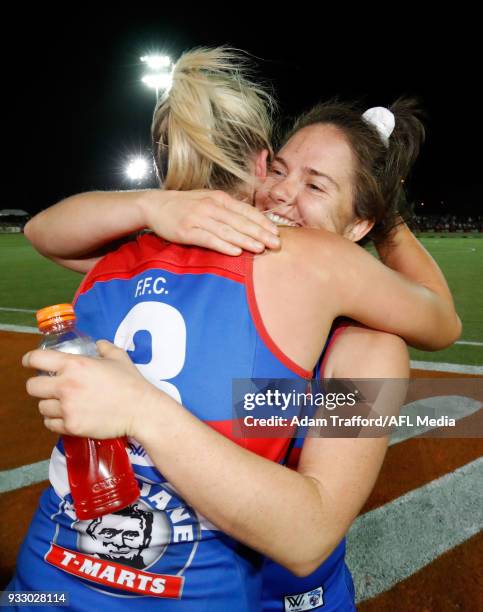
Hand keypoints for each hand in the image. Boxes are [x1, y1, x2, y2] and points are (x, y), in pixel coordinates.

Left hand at [22, 341, 158, 438]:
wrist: (141, 410)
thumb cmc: (131, 382)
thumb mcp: (119, 357)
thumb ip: (105, 347)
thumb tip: (99, 344)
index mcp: (74, 365)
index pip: (36, 359)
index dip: (30, 360)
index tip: (31, 363)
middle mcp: (66, 385)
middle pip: (32, 386)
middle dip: (39, 386)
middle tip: (51, 387)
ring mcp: (67, 408)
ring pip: (41, 407)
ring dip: (50, 405)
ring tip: (64, 403)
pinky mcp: (71, 426)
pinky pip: (50, 424)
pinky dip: (56, 420)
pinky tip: (68, 416)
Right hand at [141, 189, 280, 254]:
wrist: (155, 205)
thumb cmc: (185, 205)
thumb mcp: (208, 200)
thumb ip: (228, 209)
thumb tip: (250, 221)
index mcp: (220, 198)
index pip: (246, 210)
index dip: (262, 222)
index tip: (276, 232)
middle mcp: (211, 207)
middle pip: (240, 221)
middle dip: (260, 233)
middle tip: (276, 243)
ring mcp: (199, 218)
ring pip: (227, 230)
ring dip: (245, 240)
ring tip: (260, 248)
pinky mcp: (187, 231)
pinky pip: (209, 239)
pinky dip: (223, 245)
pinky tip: (235, 251)